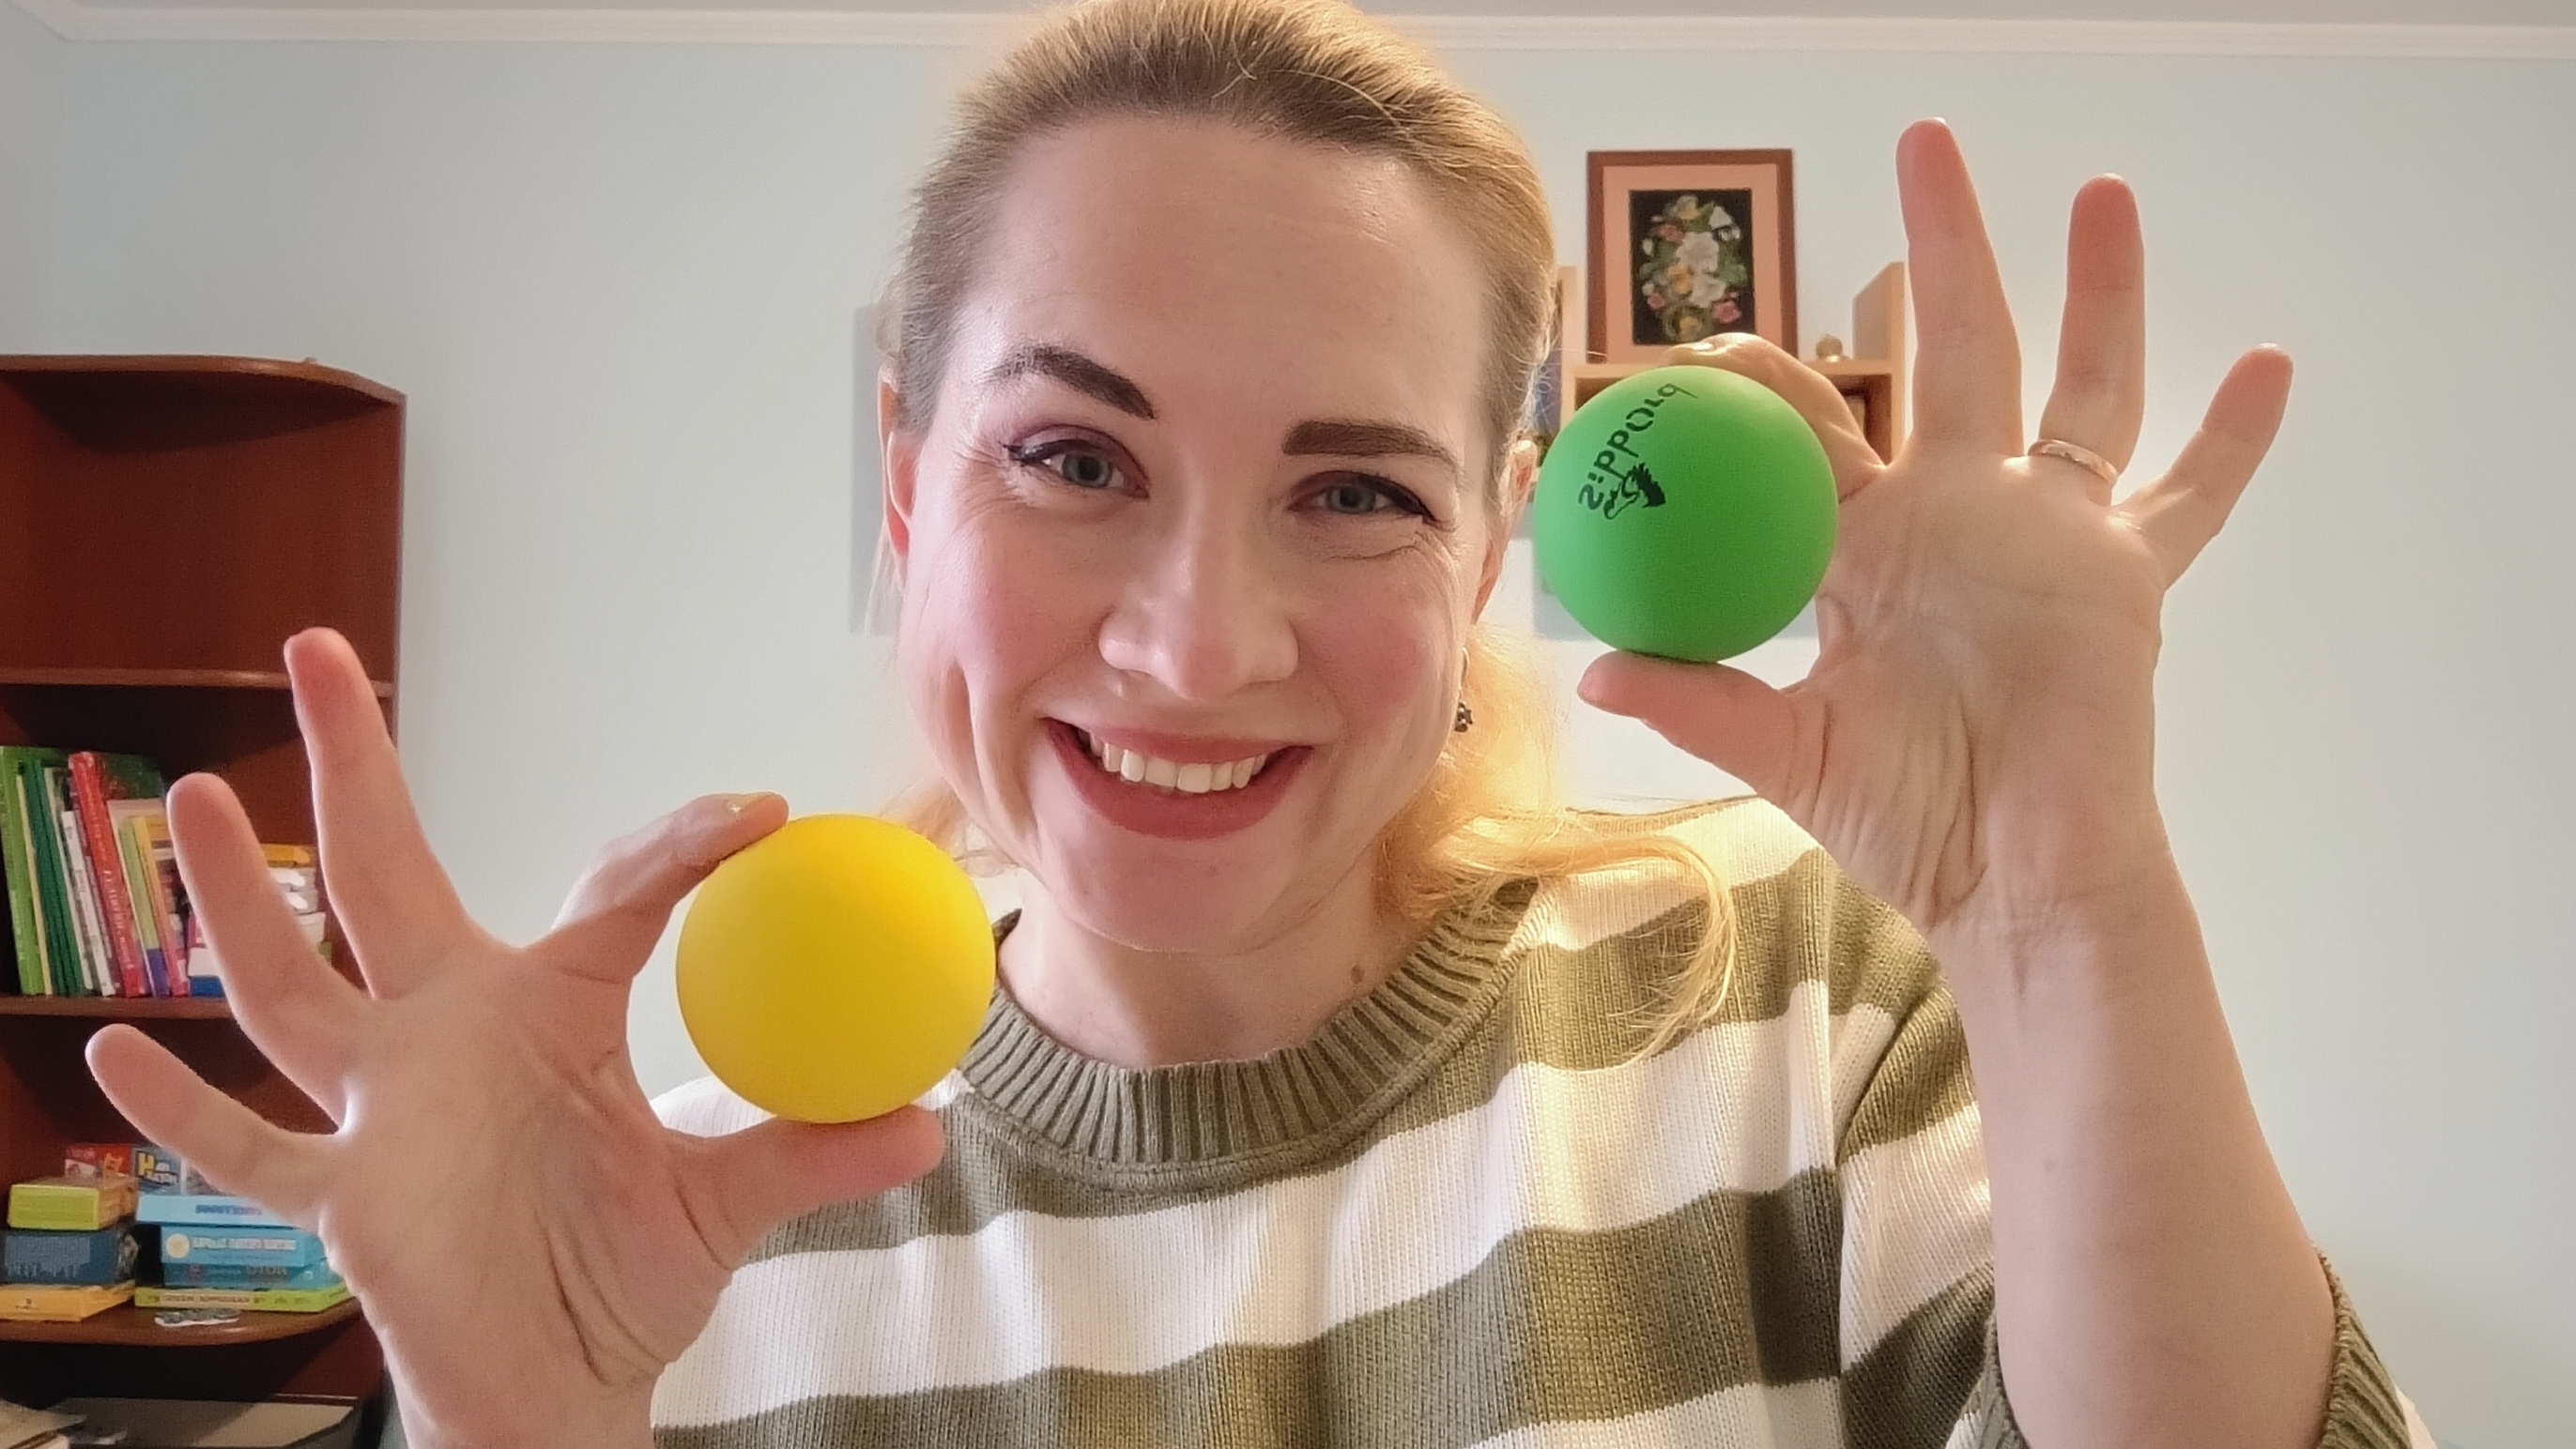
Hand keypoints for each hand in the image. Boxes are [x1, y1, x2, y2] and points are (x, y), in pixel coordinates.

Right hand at [84, 628, 943, 1448]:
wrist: (557, 1381)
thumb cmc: (621, 1274)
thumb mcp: (724, 1204)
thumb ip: (812, 1153)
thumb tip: (930, 1125)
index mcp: (551, 1006)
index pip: (609, 892)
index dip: (678, 850)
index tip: (759, 816)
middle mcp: (447, 1028)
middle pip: (384, 872)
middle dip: (353, 762)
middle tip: (319, 645)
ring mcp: (380, 1103)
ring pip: (289, 984)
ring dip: (237, 898)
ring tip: (194, 794)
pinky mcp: (340, 1190)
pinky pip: (249, 1150)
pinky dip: (178, 1112)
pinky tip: (103, 1051)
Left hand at [1581, 119, 2291, 950]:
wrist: (2007, 873)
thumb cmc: (1900, 815)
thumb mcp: (1788, 750)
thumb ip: (1702, 699)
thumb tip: (1596, 669)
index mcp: (1861, 544)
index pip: (1812, 429)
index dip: (1766, 378)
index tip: (1708, 345)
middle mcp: (1955, 513)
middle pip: (1949, 349)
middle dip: (1940, 250)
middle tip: (1927, 144)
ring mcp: (2044, 532)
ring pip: (2078, 382)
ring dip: (2096, 290)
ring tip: (2101, 192)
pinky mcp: (2122, 572)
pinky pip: (2191, 494)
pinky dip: (2233, 437)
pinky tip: (2270, 364)